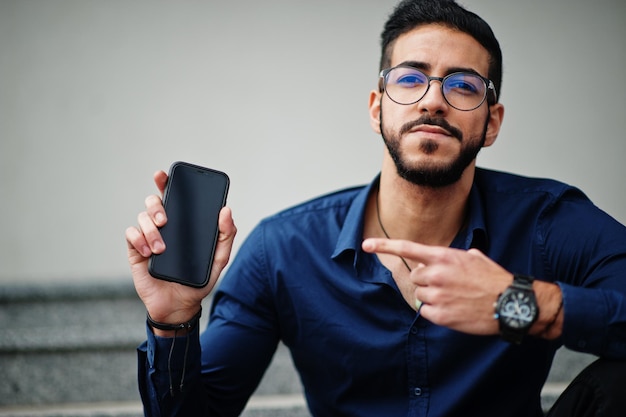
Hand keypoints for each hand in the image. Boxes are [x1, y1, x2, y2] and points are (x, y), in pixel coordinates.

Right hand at [125, 170, 236, 329]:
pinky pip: (130, 234)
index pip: (173, 197)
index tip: (162, 175)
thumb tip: (226, 210)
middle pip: (153, 202)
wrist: (179, 306)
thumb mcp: (219, 258)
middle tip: (165, 220)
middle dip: (156, 206)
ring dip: (151, 230)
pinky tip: (150, 253)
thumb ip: (226, 235)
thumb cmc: (198, 281)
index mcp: (183, 224)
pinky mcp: (136, 251)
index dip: (165, 182)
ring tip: (161, 248)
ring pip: (141, 217)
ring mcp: (148, 238)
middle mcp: (164, 227)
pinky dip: (139, 240)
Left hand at [362, 238, 511, 334]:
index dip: (384, 246)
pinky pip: (426, 312)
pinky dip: (436, 312)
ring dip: (433, 297)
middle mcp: (436, 274)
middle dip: (427, 281)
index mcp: (443, 256)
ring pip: (420, 295)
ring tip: (455, 298)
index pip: (407, 248)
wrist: (510, 303)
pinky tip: (454, 309)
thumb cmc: (494, 279)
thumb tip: (446, 260)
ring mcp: (437, 295)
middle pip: (415, 277)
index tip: (366, 245)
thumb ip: (453, 256)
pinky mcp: (441, 315)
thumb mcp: (474, 257)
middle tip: (448, 285)